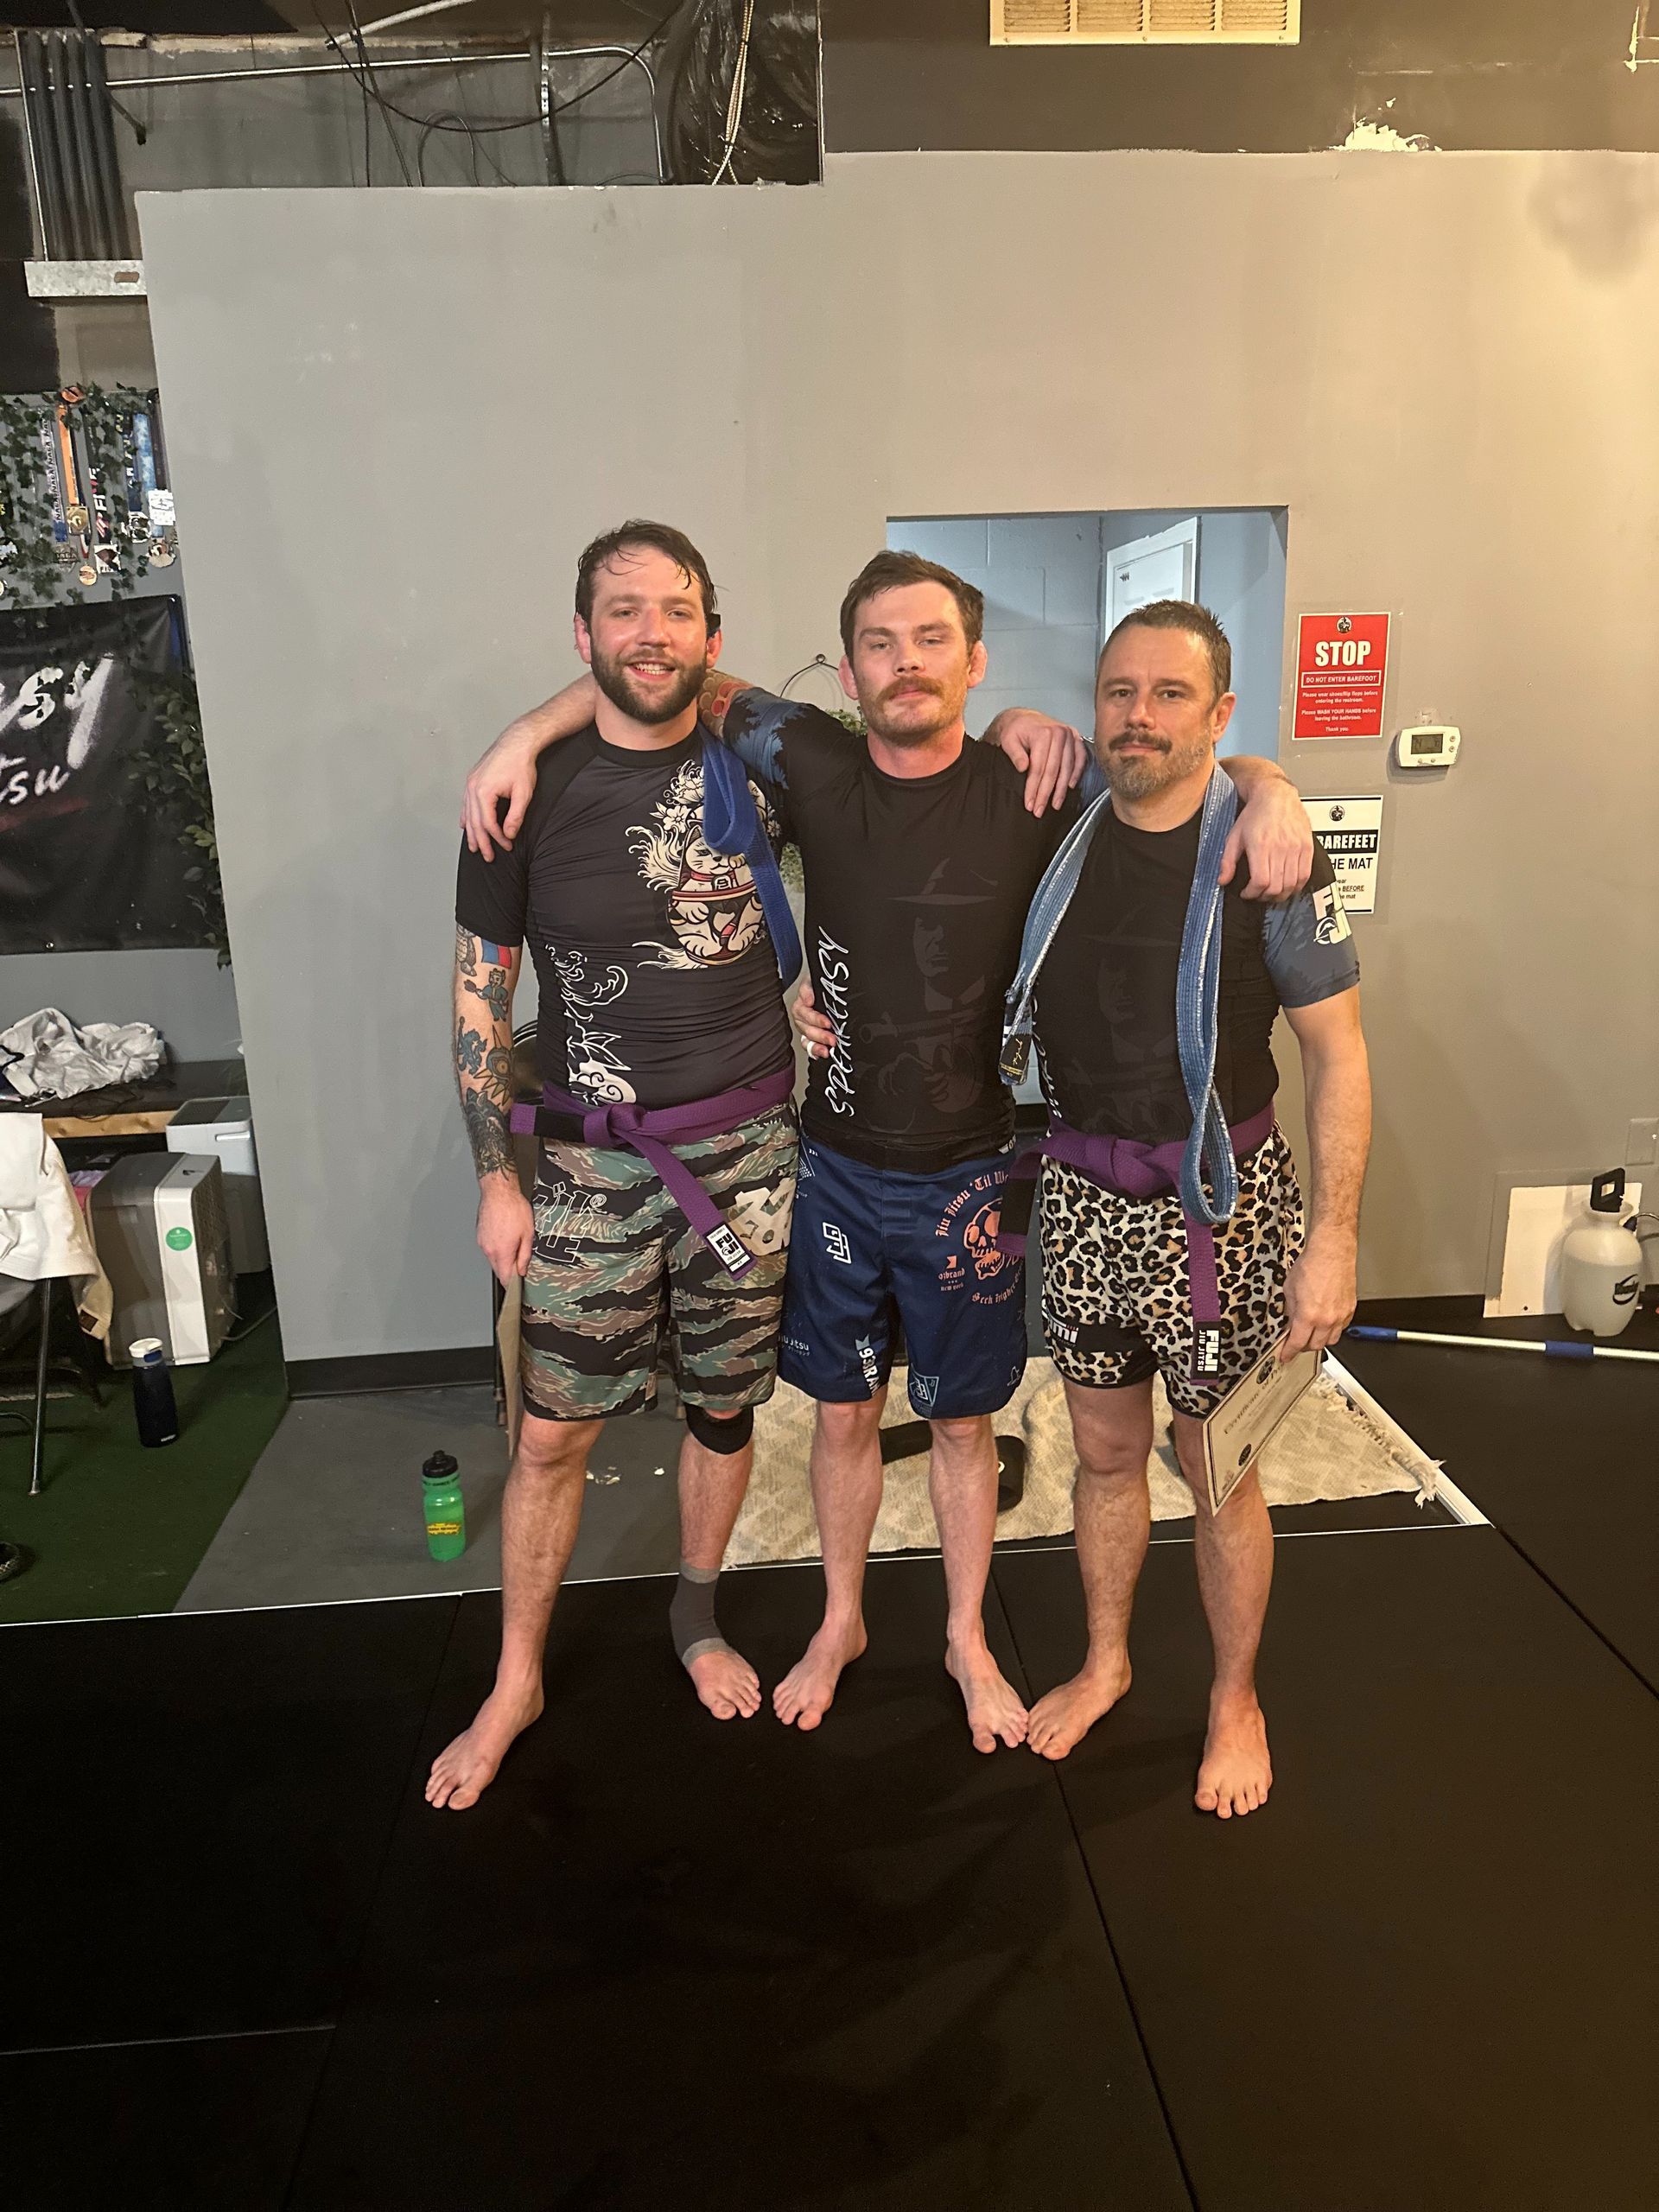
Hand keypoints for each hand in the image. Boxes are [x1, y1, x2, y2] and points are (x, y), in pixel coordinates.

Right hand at [462, 720, 542, 861]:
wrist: (517, 742)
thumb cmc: (520, 764)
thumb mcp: (523, 793)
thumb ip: (516, 816)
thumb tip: (509, 833)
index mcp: (483, 792)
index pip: (488, 824)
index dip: (498, 838)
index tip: (507, 846)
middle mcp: (472, 788)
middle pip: (475, 822)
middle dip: (482, 841)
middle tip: (487, 856)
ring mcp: (471, 783)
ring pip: (468, 814)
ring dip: (472, 832)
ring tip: (474, 846)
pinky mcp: (473, 779)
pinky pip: (466, 803)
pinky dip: (467, 816)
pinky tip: (466, 825)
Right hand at [477, 1179, 533, 1284]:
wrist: (498, 1191)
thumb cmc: (514, 1207)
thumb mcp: (528, 1233)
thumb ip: (524, 1255)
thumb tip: (522, 1270)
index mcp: (501, 1252)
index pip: (505, 1278)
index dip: (513, 1284)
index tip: (519, 1285)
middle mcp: (488, 1250)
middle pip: (498, 1269)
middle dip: (509, 1270)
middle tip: (520, 1263)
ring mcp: (482, 1242)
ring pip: (493, 1259)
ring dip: (503, 1257)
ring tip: (514, 1243)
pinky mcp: (479, 1235)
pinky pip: (489, 1248)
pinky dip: (497, 1247)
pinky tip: (505, 1236)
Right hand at [791, 980, 837, 1060]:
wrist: (831, 986)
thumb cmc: (820, 984)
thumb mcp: (813, 979)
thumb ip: (808, 987)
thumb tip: (807, 999)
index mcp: (802, 1003)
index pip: (804, 1013)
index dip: (815, 1019)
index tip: (827, 1023)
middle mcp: (802, 1017)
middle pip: (806, 1029)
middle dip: (820, 1035)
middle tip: (832, 1038)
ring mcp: (806, 1028)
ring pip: (807, 1040)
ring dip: (817, 1046)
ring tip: (827, 1050)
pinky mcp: (812, 1037)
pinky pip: (810, 1047)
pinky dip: (815, 1051)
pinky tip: (823, 1054)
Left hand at [983, 708, 1088, 814]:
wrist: (1024, 718)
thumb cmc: (1016, 729)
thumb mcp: (1008, 740)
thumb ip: (1015, 754)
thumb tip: (1023, 767)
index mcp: (1043, 733)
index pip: (1039, 767)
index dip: (1034, 788)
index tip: (1030, 804)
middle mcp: (1059, 733)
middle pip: (1054, 770)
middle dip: (1046, 793)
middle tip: (1040, 810)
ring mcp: (1069, 735)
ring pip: (1068, 768)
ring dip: (1061, 789)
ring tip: (1055, 804)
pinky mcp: (1075, 738)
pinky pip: (1080, 758)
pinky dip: (1076, 773)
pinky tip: (1070, 786)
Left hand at [1220, 774, 1313, 900]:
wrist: (1276, 795)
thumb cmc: (1255, 813)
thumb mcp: (1234, 836)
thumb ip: (1227, 860)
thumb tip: (1223, 880)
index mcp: (1261, 846)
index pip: (1261, 881)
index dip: (1252, 893)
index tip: (1247, 893)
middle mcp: (1281, 847)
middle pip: (1277, 887)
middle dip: (1265, 897)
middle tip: (1258, 895)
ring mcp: (1296, 848)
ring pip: (1292, 884)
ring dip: (1281, 894)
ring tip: (1272, 892)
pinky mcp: (1307, 847)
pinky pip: (1305, 875)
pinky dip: (1297, 886)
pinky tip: (1287, 885)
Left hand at [1280, 1230, 1356, 1357]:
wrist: (1332, 1251)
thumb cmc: (1312, 1264)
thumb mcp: (1289, 1289)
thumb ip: (1290, 1311)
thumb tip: (1290, 1323)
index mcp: (1308, 1315)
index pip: (1297, 1343)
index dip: (1289, 1352)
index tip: (1285, 1355)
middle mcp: (1327, 1319)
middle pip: (1315, 1346)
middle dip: (1304, 1346)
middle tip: (1296, 1341)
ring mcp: (1341, 1315)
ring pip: (1331, 1340)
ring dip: (1320, 1340)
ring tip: (1311, 1332)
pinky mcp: (1350, 1309)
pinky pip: (1341, 1328)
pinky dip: (1332, 1330)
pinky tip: (1325, 1322)